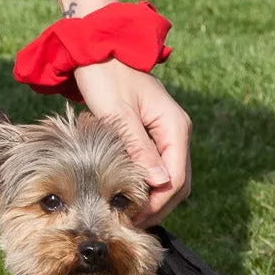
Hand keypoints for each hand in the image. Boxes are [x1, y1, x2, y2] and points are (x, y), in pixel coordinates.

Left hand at [73, 59, 190, 225]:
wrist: (97, 49)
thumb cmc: (105, 76)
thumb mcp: (118, 112)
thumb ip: (138, 147)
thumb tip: (158, 184)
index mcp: (174, 126)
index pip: (175, 178)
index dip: (157, 203)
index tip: (133, 220)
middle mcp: (176, 131)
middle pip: (177, 182)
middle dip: (158, 206)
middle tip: (131, 225)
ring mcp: (166, 132)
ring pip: (169, 176)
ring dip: (152, 197)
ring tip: (128, 215)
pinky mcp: (152, 133)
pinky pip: (157, 165)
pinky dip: (145, 183)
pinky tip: (126, 194)